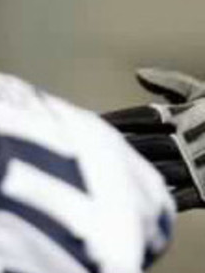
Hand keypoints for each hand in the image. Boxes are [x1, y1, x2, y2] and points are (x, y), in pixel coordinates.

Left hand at [102, 68, 204, 211]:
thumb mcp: (202, 94)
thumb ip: (171, 83)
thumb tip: (138, 73)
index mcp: (187, 115)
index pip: (143, 116)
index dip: (115, 120)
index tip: (88, 122)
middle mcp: (192, 138)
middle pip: (143, 143)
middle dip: (113, 147)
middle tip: (80, 149)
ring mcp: (199, 165)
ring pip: (155, 169)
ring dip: (128, 173)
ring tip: (96, 175)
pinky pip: (176, 197)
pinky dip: (154, 198)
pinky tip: (128, 199)